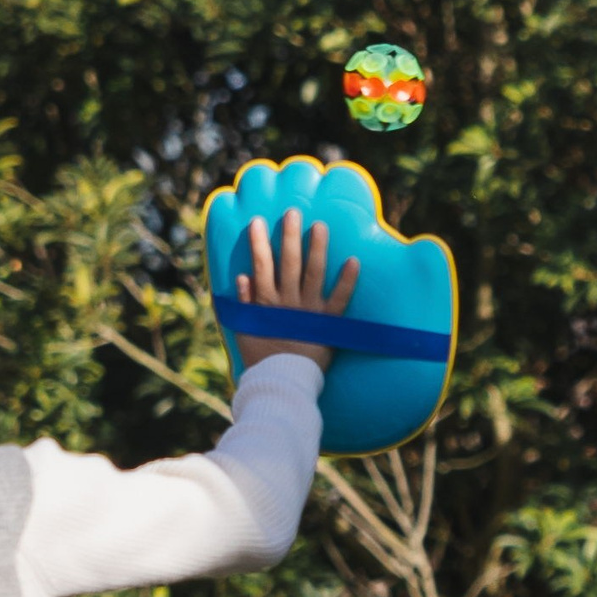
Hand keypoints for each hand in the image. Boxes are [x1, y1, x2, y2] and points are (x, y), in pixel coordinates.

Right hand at [232, 209, 360, 366]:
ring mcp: (308, 311)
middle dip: (289, 236)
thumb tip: (243, 277)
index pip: (261, 266)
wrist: (281, 384)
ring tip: (320, 226)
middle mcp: (287, 302)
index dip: (259, 243)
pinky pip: (339, 299)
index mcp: (266, 303)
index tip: (258, 221)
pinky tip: (353, 261)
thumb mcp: (245, 331)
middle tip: (293, 213)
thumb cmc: (261, 360)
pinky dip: (347, 280)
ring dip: (316, 248)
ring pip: (312, 273)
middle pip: (288, 263)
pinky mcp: (327, 324)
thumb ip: (243, 304)